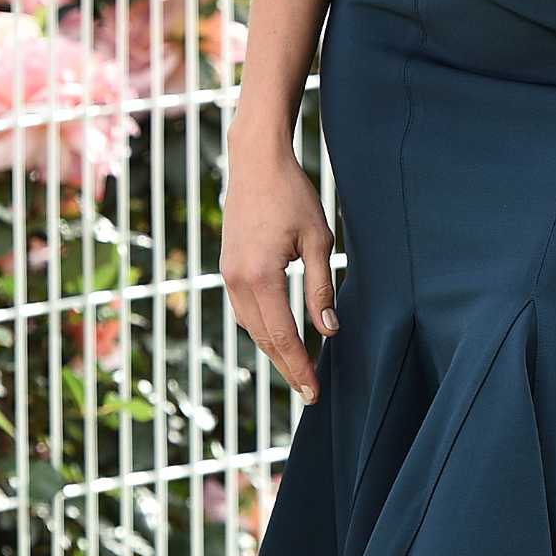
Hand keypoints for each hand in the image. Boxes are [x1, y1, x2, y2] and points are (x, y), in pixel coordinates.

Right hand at [221, 134, 336, 404]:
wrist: (255, 163)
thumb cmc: (292, 195)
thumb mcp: (319, 240)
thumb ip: (321, 287)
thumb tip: (328, 329)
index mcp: (260, 276)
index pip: (282, 336)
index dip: (300, 367)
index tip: (314, 392)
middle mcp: (237, 281)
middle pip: (263, 339)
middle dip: (288, 367)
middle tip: (309, 392)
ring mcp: (227, 275)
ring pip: (251, 327)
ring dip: (274, 351)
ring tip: (299, 370)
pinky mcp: (227, 268)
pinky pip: (244, 310)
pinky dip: (262, 330)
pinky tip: (280, 338)